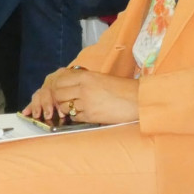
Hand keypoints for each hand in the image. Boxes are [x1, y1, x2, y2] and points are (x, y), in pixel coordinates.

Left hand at [22, 66, 138, 124]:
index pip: (60, 81)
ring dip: (66, 109)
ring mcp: (86, 102)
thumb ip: (84, 81)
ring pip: (64, 107)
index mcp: (87, 76)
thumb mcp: (101, 79)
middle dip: (58, 99)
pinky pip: (74, 117)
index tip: (58, 91)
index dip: (56, 87)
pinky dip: (75, 117)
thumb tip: (69, 86)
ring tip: (74, 109)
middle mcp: (84, 88)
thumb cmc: (122, 89)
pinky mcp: (91, 116)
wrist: (138, 100)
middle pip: (58, 94)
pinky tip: (83, 115)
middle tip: (63, 102)